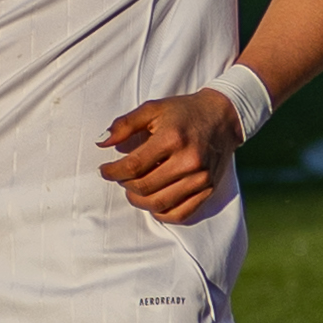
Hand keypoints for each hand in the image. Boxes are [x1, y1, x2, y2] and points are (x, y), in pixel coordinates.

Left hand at [98, 87, 241, 221]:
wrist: (222, 117)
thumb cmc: (183, 112)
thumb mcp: (152, 109)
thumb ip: (124, 125)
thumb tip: (101, 143)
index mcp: (172, 139)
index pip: (133, 166)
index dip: (112, 172)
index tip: (104, 170)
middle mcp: (188, 161)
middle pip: (144, 187)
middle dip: (125, 185)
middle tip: (121, 177)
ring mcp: (201, 178)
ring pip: (159, 204)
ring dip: (139, 200)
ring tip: (134, 189)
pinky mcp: (208, 189)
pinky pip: (180, 214)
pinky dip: (161, 212)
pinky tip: (153, 201)